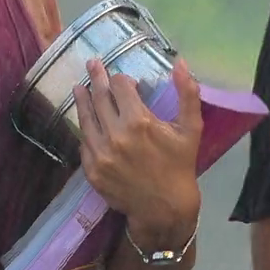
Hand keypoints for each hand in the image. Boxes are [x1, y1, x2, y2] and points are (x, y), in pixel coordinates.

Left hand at [75, 57, 203, 245]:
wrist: (164, 208)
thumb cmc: (179, 165)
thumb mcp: (191, 129)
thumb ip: (187, 93)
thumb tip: (180, 62)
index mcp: (139, 122)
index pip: (120, 87)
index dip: (121, 79)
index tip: (124, 79)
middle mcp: (115, 135)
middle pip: (100, 97)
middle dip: (96, 78)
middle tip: (92, 64)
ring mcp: (100, 153)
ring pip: (86, 118)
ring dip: (82, 99)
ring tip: (79, 87)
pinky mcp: (91, 169)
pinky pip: (84, 142)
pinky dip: (85, 128)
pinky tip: (86, 120)